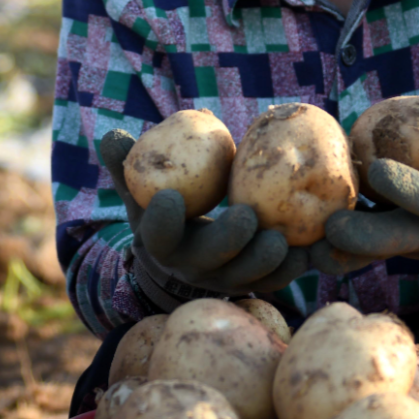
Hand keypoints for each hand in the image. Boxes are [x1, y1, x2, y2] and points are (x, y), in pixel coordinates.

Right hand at [98, 128, 308, 311]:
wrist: (185, 249)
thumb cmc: (162, 206)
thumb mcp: (140, 188)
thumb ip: (126, 163)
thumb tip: (113, 136)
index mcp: (162, 243)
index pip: (157, 237)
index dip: (162, 221)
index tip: (170, 195)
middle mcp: (191, 268)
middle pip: (208, 263)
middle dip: (228, 243)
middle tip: (248, 216)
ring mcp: (223, 280)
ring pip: (244, 278)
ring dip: (265, 262)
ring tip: (281, 240)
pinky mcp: (253, 282)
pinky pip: (273, 282)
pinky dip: (290, 270)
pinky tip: (305, 252)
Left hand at [322, 74, 418, 274]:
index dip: (409, 189)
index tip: (379, 169)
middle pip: (396, 242)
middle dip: (362, 239)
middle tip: (331, 224)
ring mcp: (410, 245)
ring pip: (371, 256)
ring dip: (337, 254)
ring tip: (303, 246)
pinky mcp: (390, 245)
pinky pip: (358, 253)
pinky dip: (332, 249)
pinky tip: (299, 238)